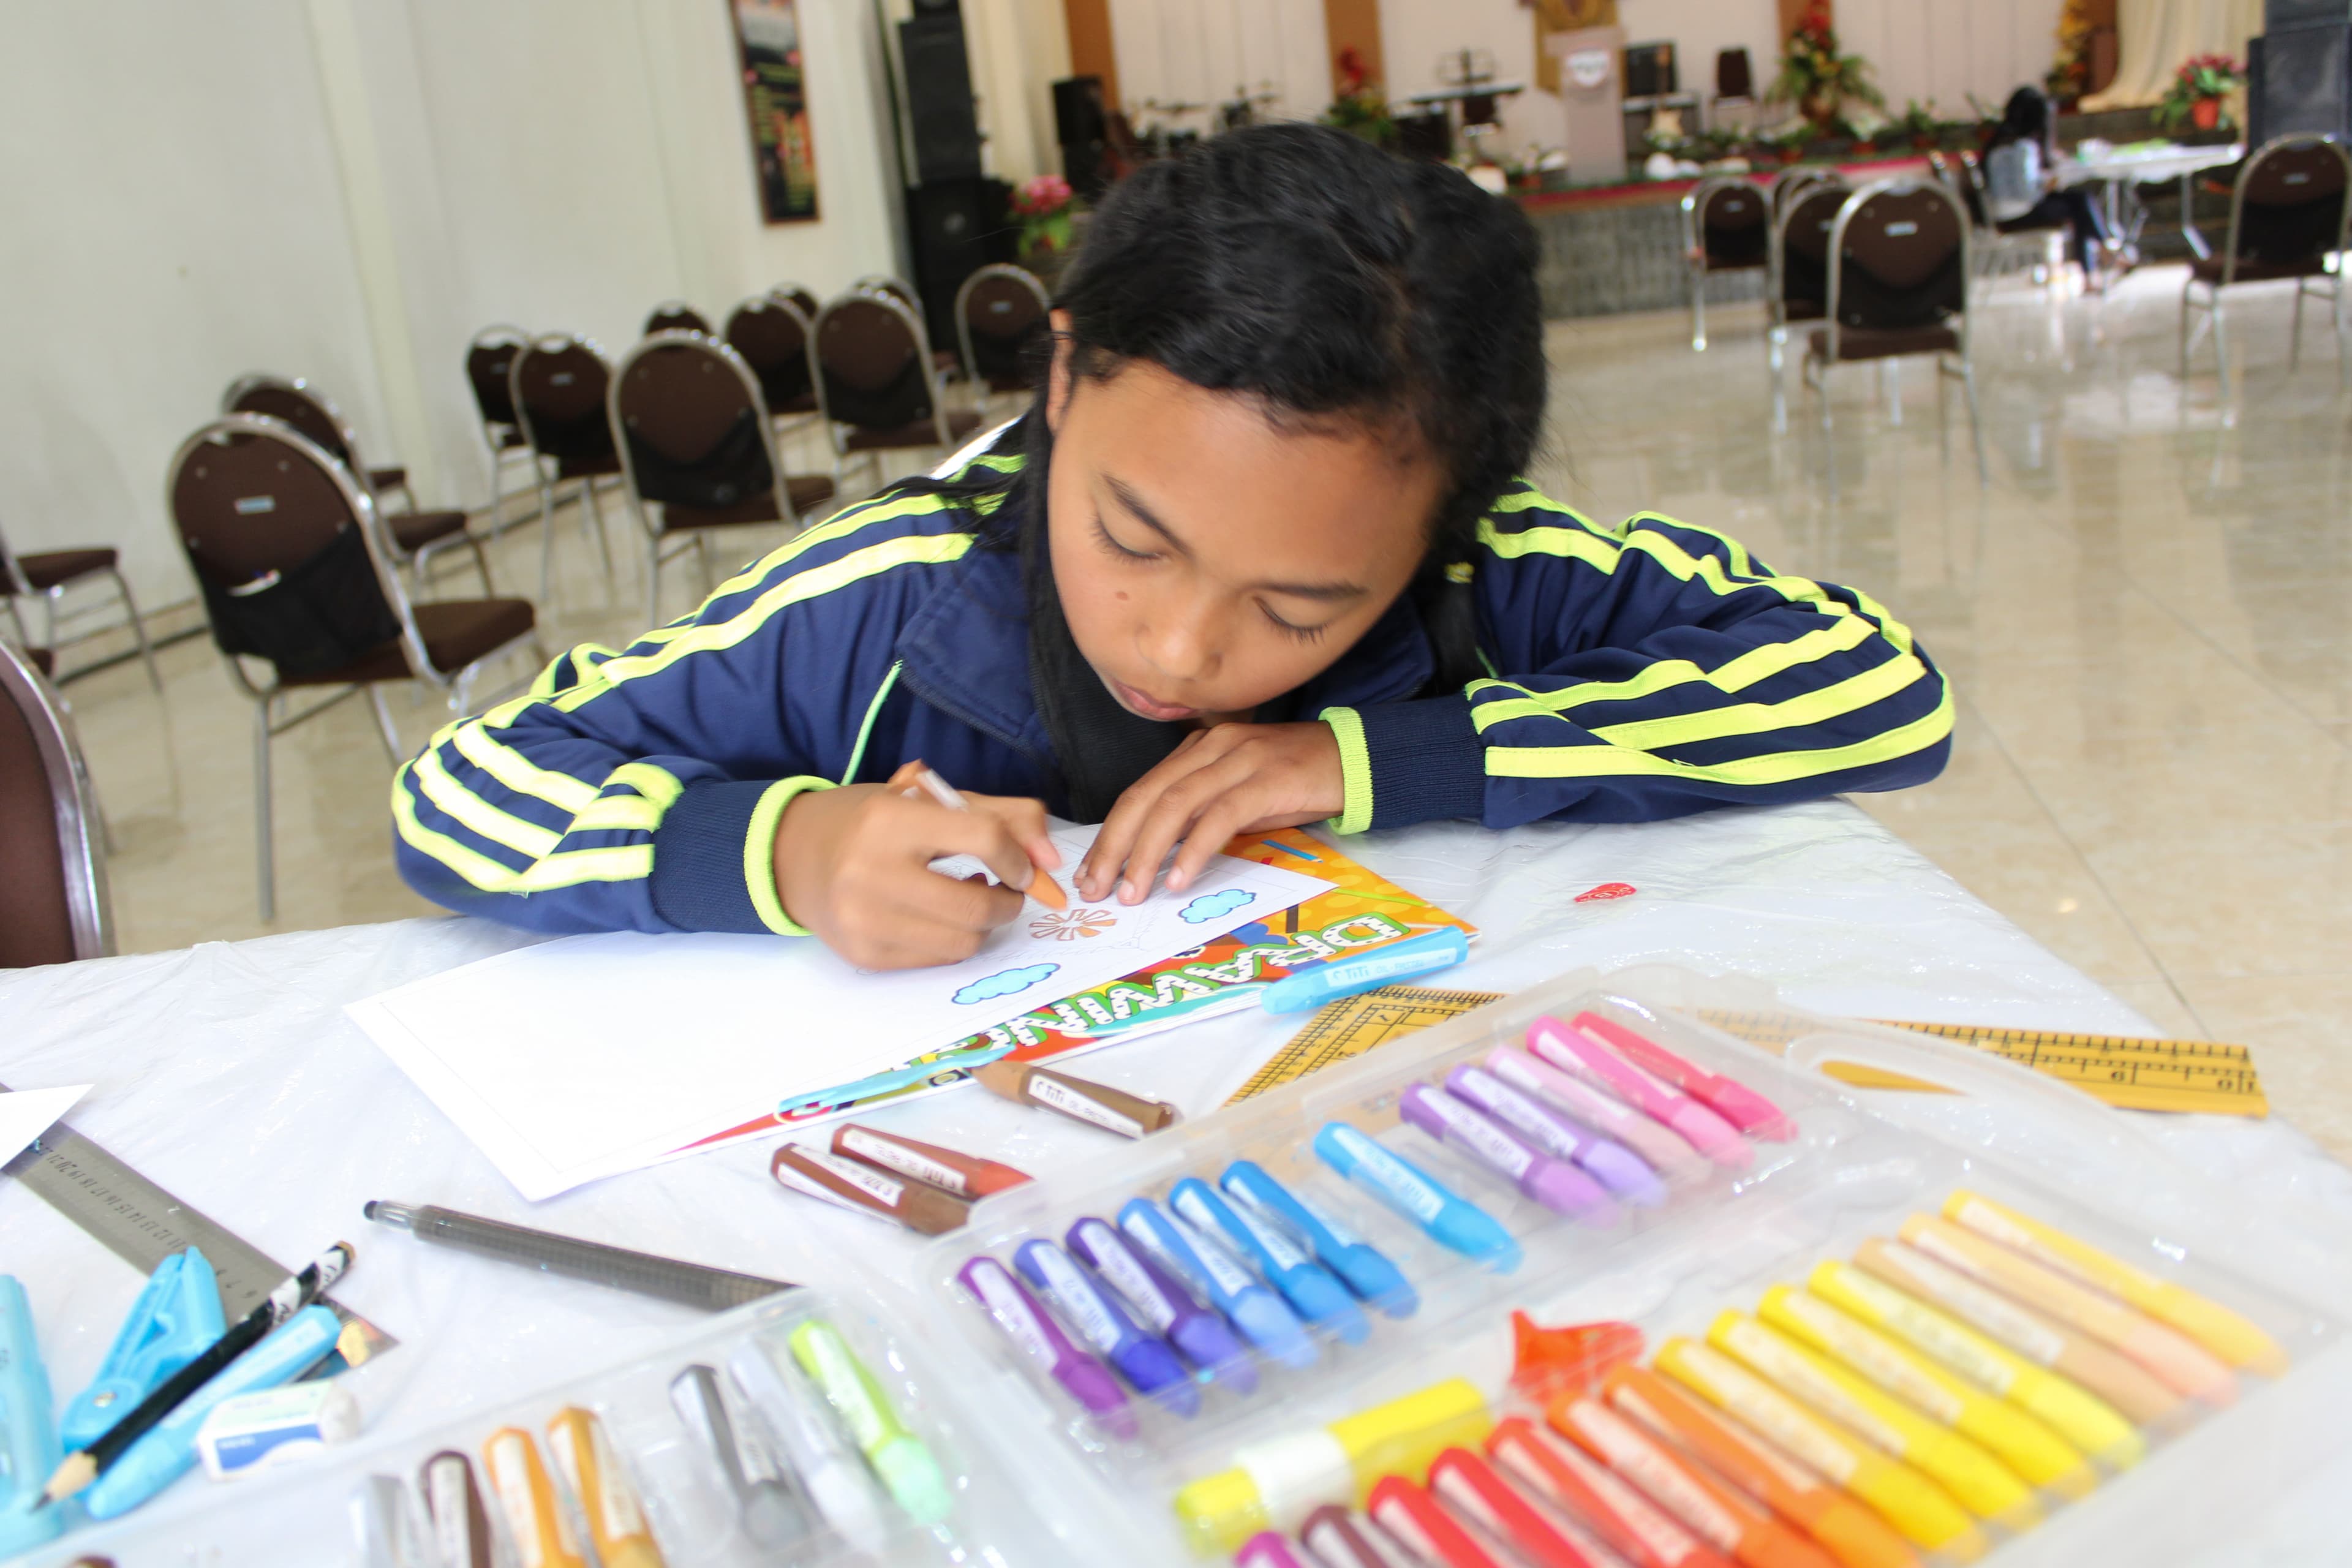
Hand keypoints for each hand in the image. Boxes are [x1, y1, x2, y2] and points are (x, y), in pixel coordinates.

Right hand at [772, 784, 1059, 968]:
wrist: (794, 856)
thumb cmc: (870, 822)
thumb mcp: (930, 799)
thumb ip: (1002, 815)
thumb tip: (1051, 860)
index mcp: (889, 820)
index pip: (983, 838)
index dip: (1018, 856)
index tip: (1022, 866)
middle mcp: (870, 872)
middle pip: (977, 904)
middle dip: (1008, 901)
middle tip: (1006, 890)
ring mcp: (864, 920)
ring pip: (963, 942)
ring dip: (983, 925)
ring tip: (971, 902)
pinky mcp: (863, 955)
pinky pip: (936, 961)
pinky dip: (951, 942)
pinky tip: (938, 918)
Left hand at [1078, 722, 1343, 904]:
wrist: (1356, 758)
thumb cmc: (1296, 781)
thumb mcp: (1239, 794)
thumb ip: (1201, 813)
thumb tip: (1158, 854)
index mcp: (1198, 749)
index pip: (1140, 791)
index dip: (1111, 833)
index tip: (1092, 872)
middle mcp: (1211, 747)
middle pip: (1147, 797)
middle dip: (1115, 845)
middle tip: (1098, 888)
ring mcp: (1239, 759)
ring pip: (1175, 805)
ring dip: (1147, 853)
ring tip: (1134, 891)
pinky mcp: (1267, 779)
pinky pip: (1220, 816)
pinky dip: (1194, 849)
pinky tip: (1180, 878)